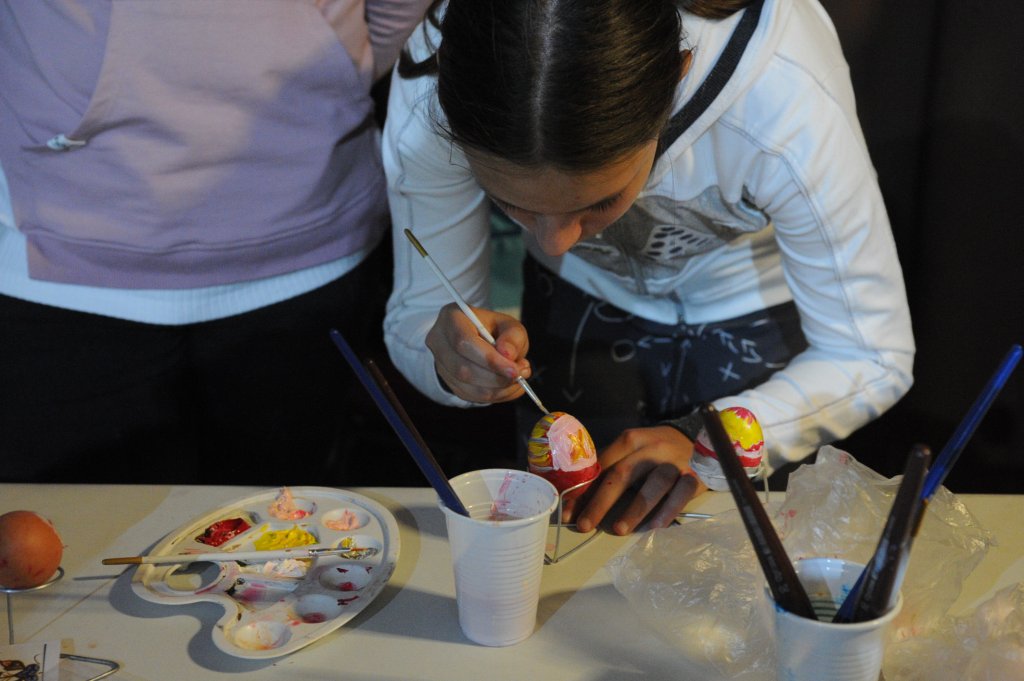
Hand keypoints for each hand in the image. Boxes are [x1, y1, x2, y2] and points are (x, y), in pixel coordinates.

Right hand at [425, 302, 532, 403]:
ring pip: (467, 387)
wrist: (478, 339)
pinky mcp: (448, 382)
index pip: (464, 342)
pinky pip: (471, 396)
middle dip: (496, 378)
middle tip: (520, 374)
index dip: (490, 360)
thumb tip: (508, 355)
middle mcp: (439, 341)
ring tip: (518, 378)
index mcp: (451, 318)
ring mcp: (440, 364)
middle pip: (463, 369)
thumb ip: (513, 336)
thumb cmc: (493, 329)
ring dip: (498, 389)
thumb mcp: (509, 324)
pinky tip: (508, 386)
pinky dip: (495, 396)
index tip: (514, 370)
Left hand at [567, 426, 705, 535]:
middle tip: (585, 525)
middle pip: (623, 474)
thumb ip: (610, 465)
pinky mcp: (694, 477)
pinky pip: (680, 496)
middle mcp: (652, 448)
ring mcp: (674, 463)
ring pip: (653, 485)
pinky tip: (653, 528)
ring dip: (634, 509)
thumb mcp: (632, 449)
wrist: (696, 441)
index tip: (569, 511)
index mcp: (631, 440)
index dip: (584, 489)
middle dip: (601, 502)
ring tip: (618, 529)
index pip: (602, 465)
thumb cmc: (654, 451)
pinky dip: (667, 512)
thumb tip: (578, 495)